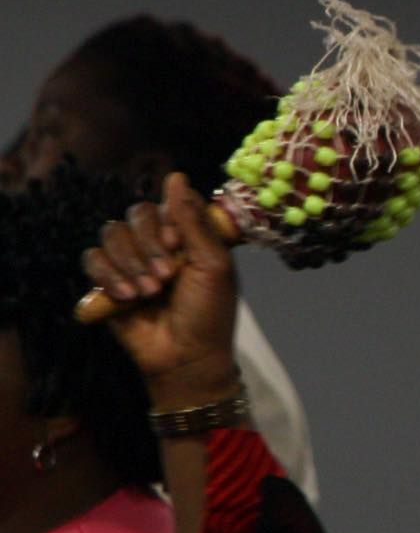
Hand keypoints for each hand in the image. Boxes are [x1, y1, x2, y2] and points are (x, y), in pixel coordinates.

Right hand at [80, 173, 241, 406]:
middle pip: (135, 214)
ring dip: (130, 263)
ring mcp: (131, 261)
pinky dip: (109, 276)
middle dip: (148, 245)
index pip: (166, 203)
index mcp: (187, 236)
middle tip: (166, 277)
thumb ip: (193, 220)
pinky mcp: (108, 282)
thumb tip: (176, 176)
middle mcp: (157, 244)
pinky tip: (128, 297)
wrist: (186, 356)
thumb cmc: (210, 313)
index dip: (166, 219)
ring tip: (149, 293)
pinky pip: (93, 260)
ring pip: (112, 234)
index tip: (175, 244)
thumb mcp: (213, 264)